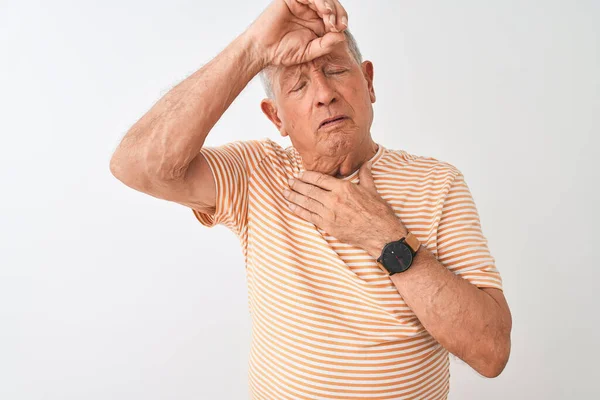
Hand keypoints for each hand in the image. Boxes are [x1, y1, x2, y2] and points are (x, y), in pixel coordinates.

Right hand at [247, 0, 348, 66]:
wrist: (262, 50)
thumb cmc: (282, 52)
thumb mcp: (309, 52)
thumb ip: (325, 45)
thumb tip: (342, 36)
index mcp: (316, 24)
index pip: (335, 17)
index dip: (341, 20)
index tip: (342, 29)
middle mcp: (310, 12)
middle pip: (332, 5)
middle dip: (338, 13)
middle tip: (337, 25)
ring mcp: (302, 4)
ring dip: (331, 7)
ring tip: (330, 19)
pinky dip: (320, 1)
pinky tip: (324, 10)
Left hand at [283, 161, 408, 256]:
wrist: (380, 233)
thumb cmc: (378, 212)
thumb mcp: (372, 190)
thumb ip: (365, 175)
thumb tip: (366, 164)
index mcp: (343, 188)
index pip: (319, 179)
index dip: (307, 176)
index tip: (299, 174)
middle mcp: (333, 199)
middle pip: (309, 190)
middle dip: (297, 185)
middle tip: (289, 181)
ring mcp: (329, 213)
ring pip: (306, 202)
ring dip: (294, 196)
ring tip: (285, 192)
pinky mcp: (328, 226)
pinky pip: (308, 216)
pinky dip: (298, 210)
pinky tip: (290, 206)